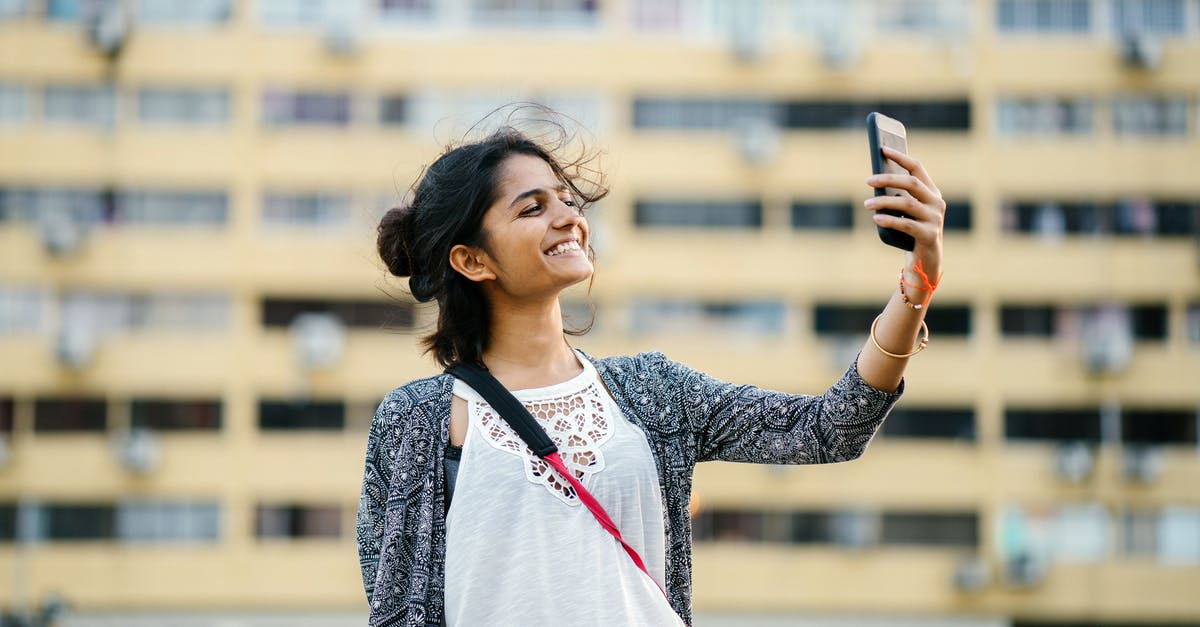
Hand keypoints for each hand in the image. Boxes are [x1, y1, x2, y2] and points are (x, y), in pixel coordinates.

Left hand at [864, 147, 945, 295]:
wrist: (925, 261)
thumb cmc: (910, 232)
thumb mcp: (905, 212)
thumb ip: (898, 196)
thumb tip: (875, 181)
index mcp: (932, 192)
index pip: (917, 168)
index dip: (900, 157)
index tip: (883, 149)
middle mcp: (936, 203)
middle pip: (912, 183)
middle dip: (888, 179)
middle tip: (868, 180)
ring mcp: (935, 219)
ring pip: (907, 203)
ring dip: (884, 201)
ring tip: (866, 203)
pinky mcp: (929, 235)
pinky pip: (906, 225)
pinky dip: (890, 220)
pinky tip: (876, 218)